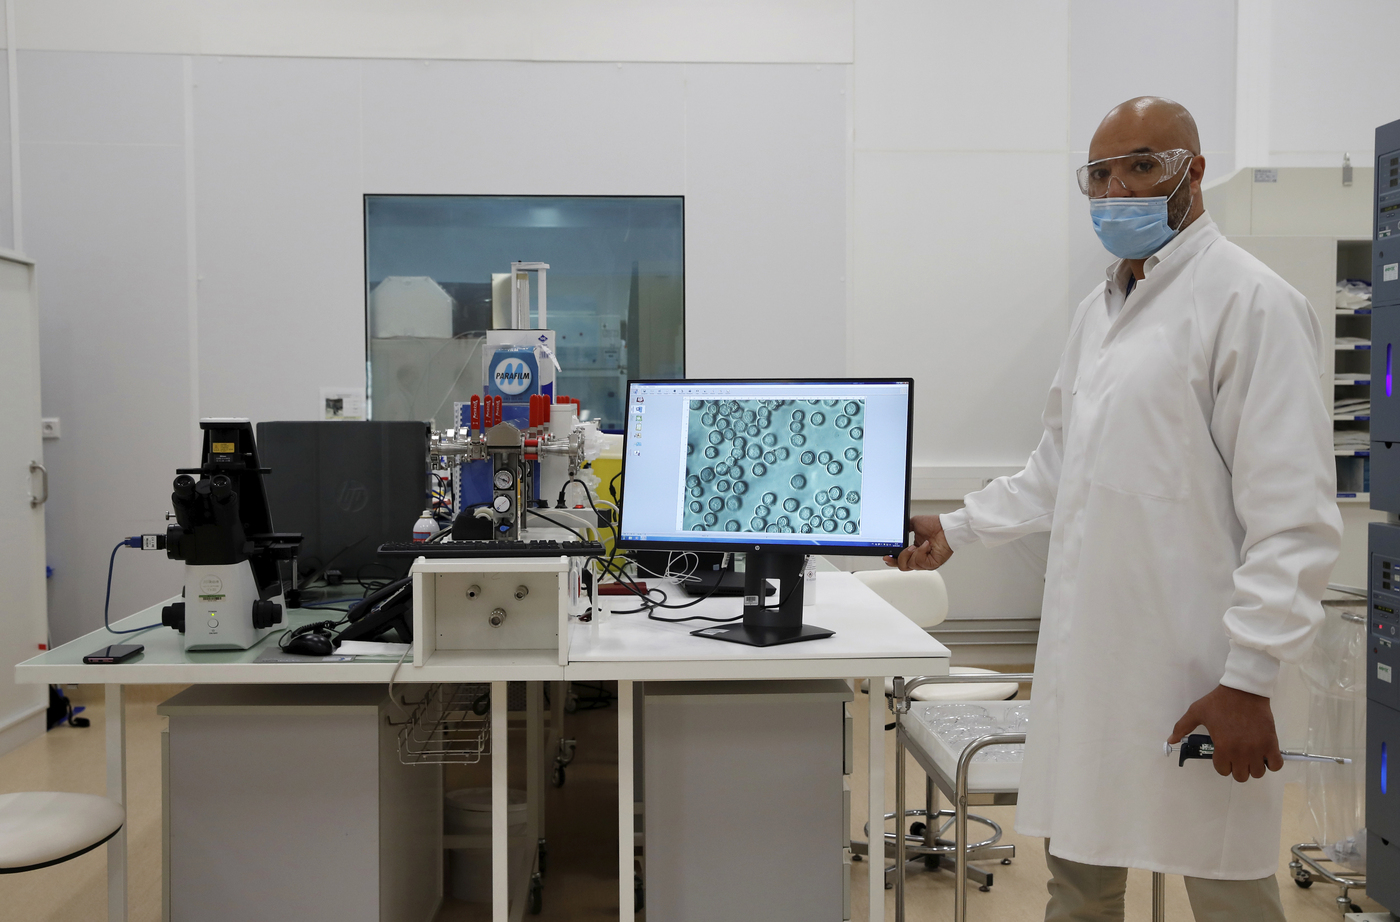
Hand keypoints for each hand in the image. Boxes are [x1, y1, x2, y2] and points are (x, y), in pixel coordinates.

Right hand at [883, 514, 953, 570]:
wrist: (946, 526)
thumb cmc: (935, 525)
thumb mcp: (913, 524)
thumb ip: (904, 528)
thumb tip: (896, 531)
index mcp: (913, 550)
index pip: (899, 560)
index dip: (891, 560)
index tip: (886, 556)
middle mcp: (918, 558)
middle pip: (902, 566)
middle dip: (900, 558)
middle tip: (905, 548)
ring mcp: (925, 562)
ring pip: (909, 565)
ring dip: (911, 553)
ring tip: (917, 545)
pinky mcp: (932, 564)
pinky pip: (919, 563)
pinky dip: (921, 552)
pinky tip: (926, 545)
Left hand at [1168, 684, 1282, 781]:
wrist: (1243, 690)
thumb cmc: (1219, 701)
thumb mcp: (1197, 712)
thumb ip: (1182, 727)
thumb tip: (1170, 740)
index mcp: (1222, 747)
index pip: (1223, 770)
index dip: (1222, 764)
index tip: (1223, 755)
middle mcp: (1241, 752)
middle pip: (1241, 776)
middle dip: (1237, 769)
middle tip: (1236, 757)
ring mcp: (1258, 749)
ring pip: (1258, 773)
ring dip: (1253, 767)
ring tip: (1250, 756)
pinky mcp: (1271, 743)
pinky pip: (1276, 765)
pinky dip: (1271, 763)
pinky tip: (1264, 755)